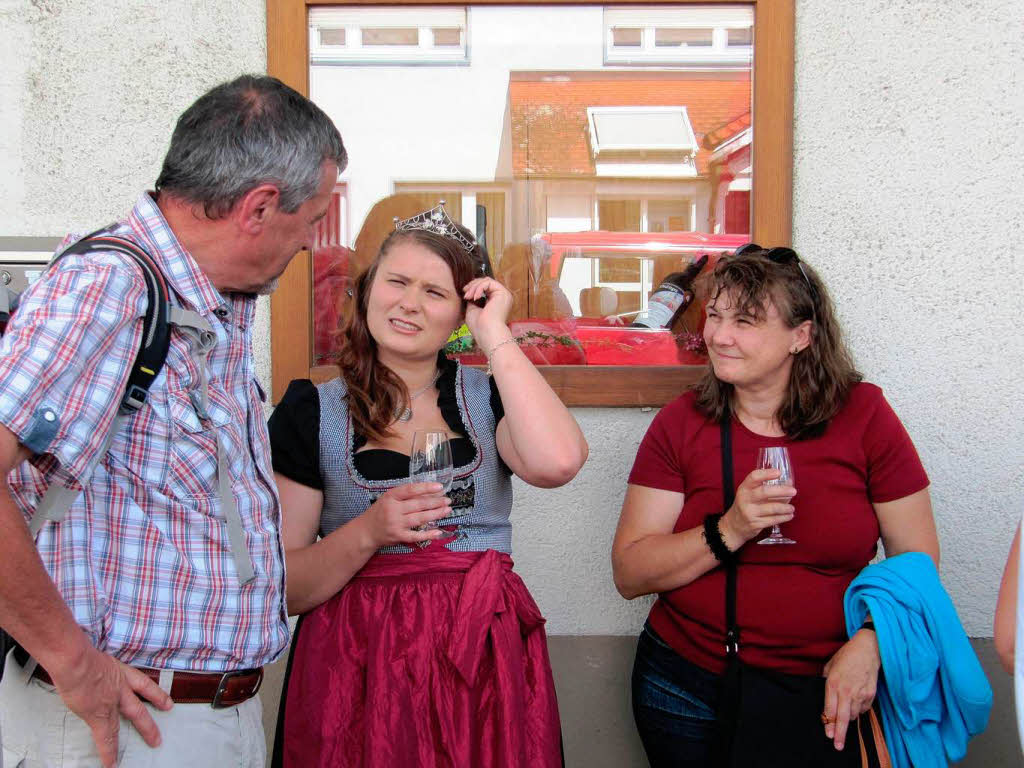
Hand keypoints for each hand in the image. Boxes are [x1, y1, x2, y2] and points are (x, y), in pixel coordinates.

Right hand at [49, 644, 172, 767]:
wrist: (76, 661)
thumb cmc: (77, 654)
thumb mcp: (92, 657)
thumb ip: (94, 667)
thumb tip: (84, 670)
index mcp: (119, 672)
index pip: (142, 684)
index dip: (155, 694)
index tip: (167, 703)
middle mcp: (120, 688)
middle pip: (141, 704)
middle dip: (152, 715)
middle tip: (164, 724)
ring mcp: (112, 702)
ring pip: (134, 717)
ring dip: (145, 730)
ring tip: (155, 742)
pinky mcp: (99, 715)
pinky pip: (106, 737)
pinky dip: (108, 752)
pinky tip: (111, 763)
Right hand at [361, 481, 450, 547]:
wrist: (366, 531)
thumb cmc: (380, 512)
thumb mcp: (388, 499)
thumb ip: (405, 495)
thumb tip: (429, 492)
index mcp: (390, 497)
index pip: (410, 490)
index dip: (426, 487)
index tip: (440, 486)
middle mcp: (393, 509)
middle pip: (418, 504)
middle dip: (436, 502)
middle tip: (448, 500)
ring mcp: (396, 524)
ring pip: (420, 518)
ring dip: (436, 514)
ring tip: (447, 510)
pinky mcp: (398, 536)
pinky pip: (416, 536)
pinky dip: (428, 534)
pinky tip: (438, 531)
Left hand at [463, 277, 512, 349]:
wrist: (486, 332)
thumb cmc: (479, 326)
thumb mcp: (472, 309)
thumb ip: (473, 299)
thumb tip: (469, 290)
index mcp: (496, 301)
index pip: (485, 287)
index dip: (473, 287)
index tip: (464, 293)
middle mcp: (501, 297)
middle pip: (486, 282)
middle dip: (473, 285)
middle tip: (465, 292)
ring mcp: (503, 294)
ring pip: (486, 281)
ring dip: (474, 287)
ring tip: (468, 296)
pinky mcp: (503, 293)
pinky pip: (489, 283)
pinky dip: (479, 288)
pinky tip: (475, 297)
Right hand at [719, 468, 795, 547]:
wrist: (734, 525)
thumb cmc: (746, 505)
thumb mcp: (750, 494)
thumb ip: (767, 487)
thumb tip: (789, 482)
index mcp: (744, 488)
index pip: (754, 477)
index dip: (767, 474)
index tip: (778, 473)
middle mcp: (745, 499)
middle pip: (764, 492)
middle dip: (781, 491)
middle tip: (793, 491)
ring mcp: (749, 512)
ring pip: (772, 508)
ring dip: (785, 507)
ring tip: (791, 507)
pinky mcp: (755, 524)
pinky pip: (773, 520)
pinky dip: (784, 517)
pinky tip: (789, 515)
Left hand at [821, 629, 880, 750]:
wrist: (867, 649)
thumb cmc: (846, 656)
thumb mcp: (829, 666)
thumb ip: (826, 682)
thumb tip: (826, 697)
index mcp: (832, 683)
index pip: (829, 709)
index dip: (828, 723)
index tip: (828, 734)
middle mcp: (846, 690)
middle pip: (842, 718)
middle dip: (839, 733)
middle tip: (837, 745)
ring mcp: (860, 693)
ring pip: (853, 715)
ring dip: (848, 717)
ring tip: (847, 707)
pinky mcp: (871, 695)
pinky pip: (863, 709)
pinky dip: (859, 709)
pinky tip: (856, 699)